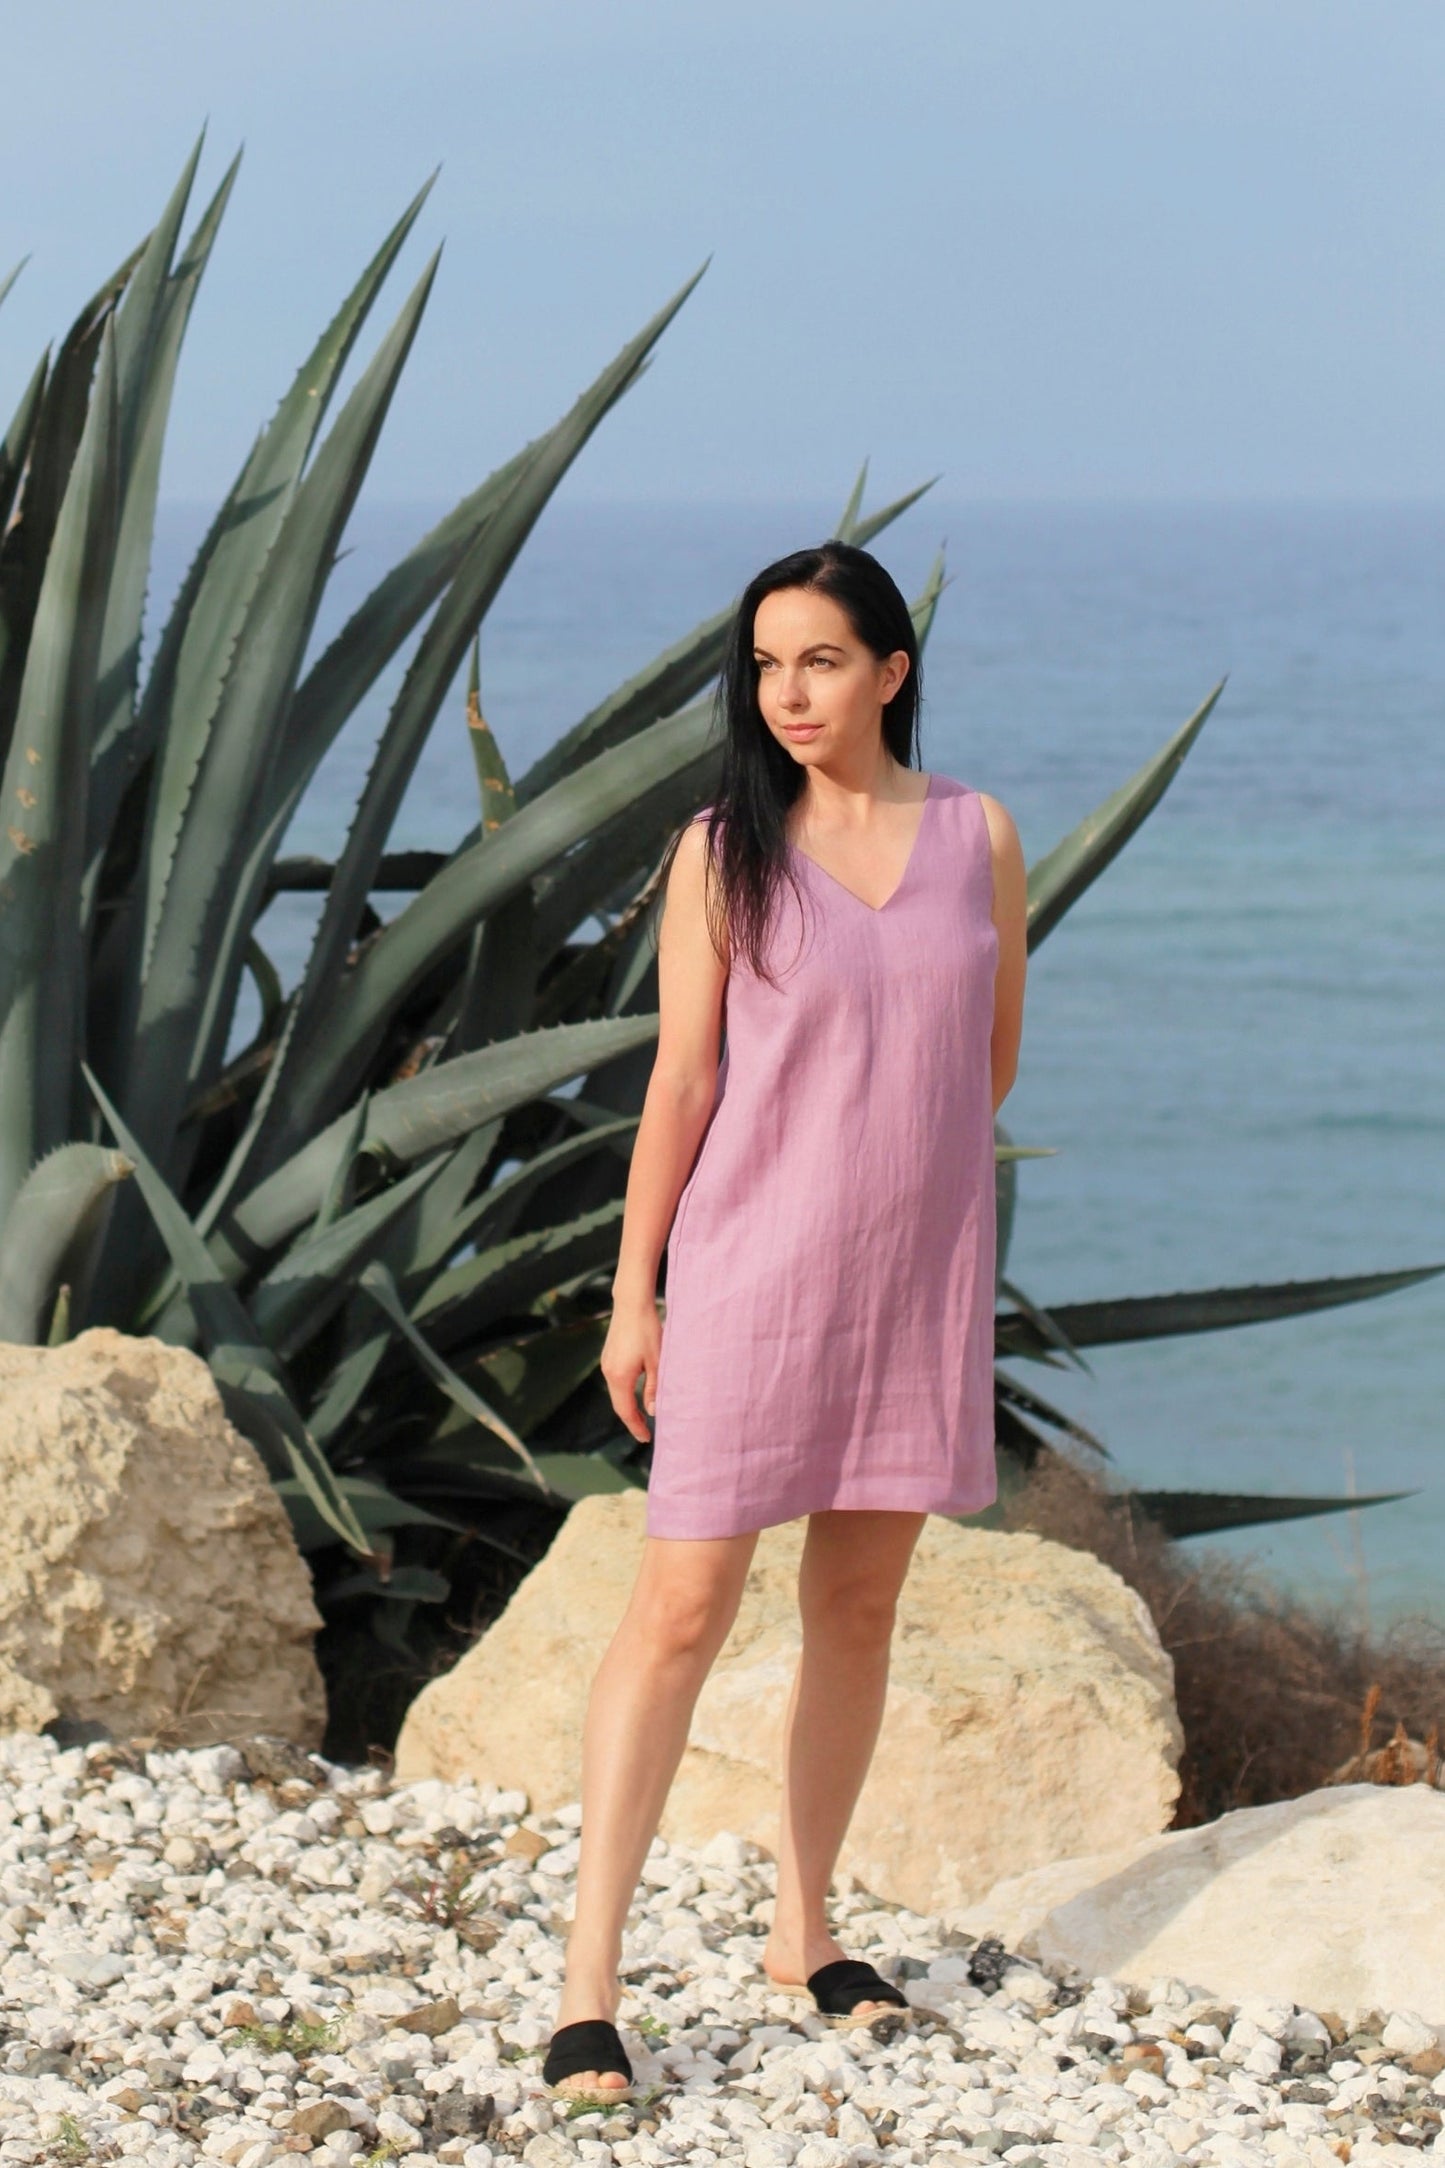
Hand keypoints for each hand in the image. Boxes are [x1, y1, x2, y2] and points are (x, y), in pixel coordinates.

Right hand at [600, 1294, 662, 1442]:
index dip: (636, 1427)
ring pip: (616, 1393)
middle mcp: (609, 1372)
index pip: (626, 1411)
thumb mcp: (657, 1361)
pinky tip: (635, 1393)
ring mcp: (606, 1363)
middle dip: (631, 1420)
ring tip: (643, 1416)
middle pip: (619, 1405)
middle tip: (644, 1433)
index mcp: (620, 1377)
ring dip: (628, 1406)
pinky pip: (616, 1381)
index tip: (646, 1439)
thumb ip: (654, 1388)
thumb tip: (652, 1411)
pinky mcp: (608, 1355)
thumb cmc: (648, 1330)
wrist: (632, 1303)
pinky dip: (624, 1393)